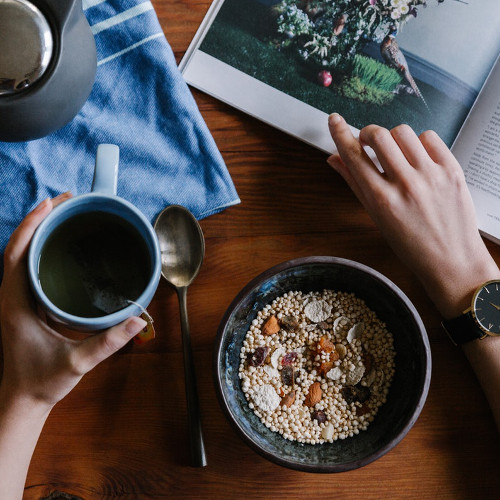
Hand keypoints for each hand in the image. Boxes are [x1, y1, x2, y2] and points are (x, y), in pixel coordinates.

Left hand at [0, 194, 146, 408]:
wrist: (22, 399)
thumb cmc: (42, 382)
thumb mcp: (77, 362)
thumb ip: (108, 342)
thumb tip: (138, 320)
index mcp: (15, 304)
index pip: (16, 254)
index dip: (31, 225)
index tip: (51, 204)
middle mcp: (11, 296)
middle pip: (17, 247)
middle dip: (38, 219)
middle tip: (66, 201)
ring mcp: (16, 299)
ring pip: (20, 255)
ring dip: (38, 231)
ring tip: (63, 214)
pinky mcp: (24, 304)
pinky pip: (27, 267)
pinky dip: (40, 249)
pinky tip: (60, 245)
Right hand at [327, 113, 499, 318]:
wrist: (452, 260)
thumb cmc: (412, 245)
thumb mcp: (377, 218)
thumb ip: (355, 184)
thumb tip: (335, 160)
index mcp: (382, 200)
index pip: (354, 156)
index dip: (340, 133)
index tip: (334, 120)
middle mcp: (405, 184)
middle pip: (378, 135)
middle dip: (368, 133)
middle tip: (368, 142)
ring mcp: (431, 175)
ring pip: (403, 132)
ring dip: (393, 138)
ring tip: (396, 153)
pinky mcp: (452, 169)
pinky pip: (430, 137)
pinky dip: (419, 142)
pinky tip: (417, 157)